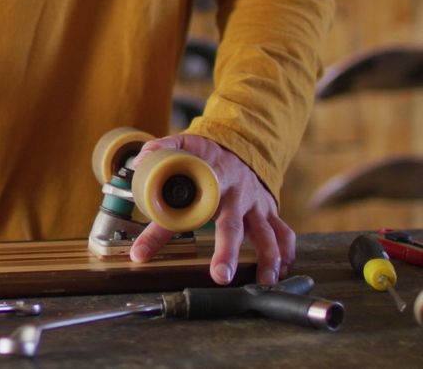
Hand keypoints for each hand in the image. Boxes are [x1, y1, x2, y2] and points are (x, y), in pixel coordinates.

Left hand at [128, 134, 294, 285]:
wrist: (244, 144)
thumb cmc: (209, 152)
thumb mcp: (183, 145)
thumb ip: (161, 150)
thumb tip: (139, 160)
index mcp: (209, 179)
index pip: (179, 208)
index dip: (157, 233)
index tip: (140, 254)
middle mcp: (235, 194)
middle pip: (231, 225)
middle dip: (227, 251)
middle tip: (221, 275)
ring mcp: (255, 205)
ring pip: (265, 234)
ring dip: (267, 258)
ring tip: (264, 281)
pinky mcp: (269, 211)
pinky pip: (283, 232)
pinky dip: (286, 251)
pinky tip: (282, 270)